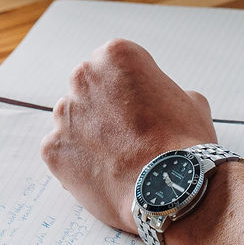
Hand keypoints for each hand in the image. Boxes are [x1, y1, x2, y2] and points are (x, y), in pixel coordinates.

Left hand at [40, 39, 217, 233]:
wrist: (168, 188)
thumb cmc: (182, 143)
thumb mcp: (191, 102)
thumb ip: (166, 94)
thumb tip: (161, 106)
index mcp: (116, 56)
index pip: (115, 63)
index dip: (131, 87)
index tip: (142, 105)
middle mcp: (83, 78)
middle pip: (89, 88)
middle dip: (105, 107)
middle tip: (130, 133)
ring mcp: (64, 115)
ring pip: (73, 121)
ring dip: (90, 134)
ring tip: (118, 159)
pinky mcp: (52, 149)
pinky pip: (62, 151)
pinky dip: (77, 162)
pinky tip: (104, 174)